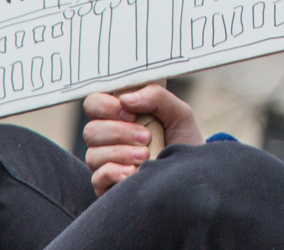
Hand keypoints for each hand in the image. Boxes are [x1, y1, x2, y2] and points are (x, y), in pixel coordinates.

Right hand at [82, 85, 203, 194]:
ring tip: (145, 155)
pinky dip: (115, 172)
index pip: (94, 104)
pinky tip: (133, 172)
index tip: (131, 114)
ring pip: (93, 154)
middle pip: (91, 130)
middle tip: (146, 137)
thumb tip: (125, 99)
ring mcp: (104, 163)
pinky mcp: (106, 186)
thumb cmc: (183, 140)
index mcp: (119, 116)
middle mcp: (106, 139)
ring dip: (121, 153)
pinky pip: (98, 177)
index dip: (106, 107)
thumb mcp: (177, 113)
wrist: (192, 174)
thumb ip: (155, 96)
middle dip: (119, 132)